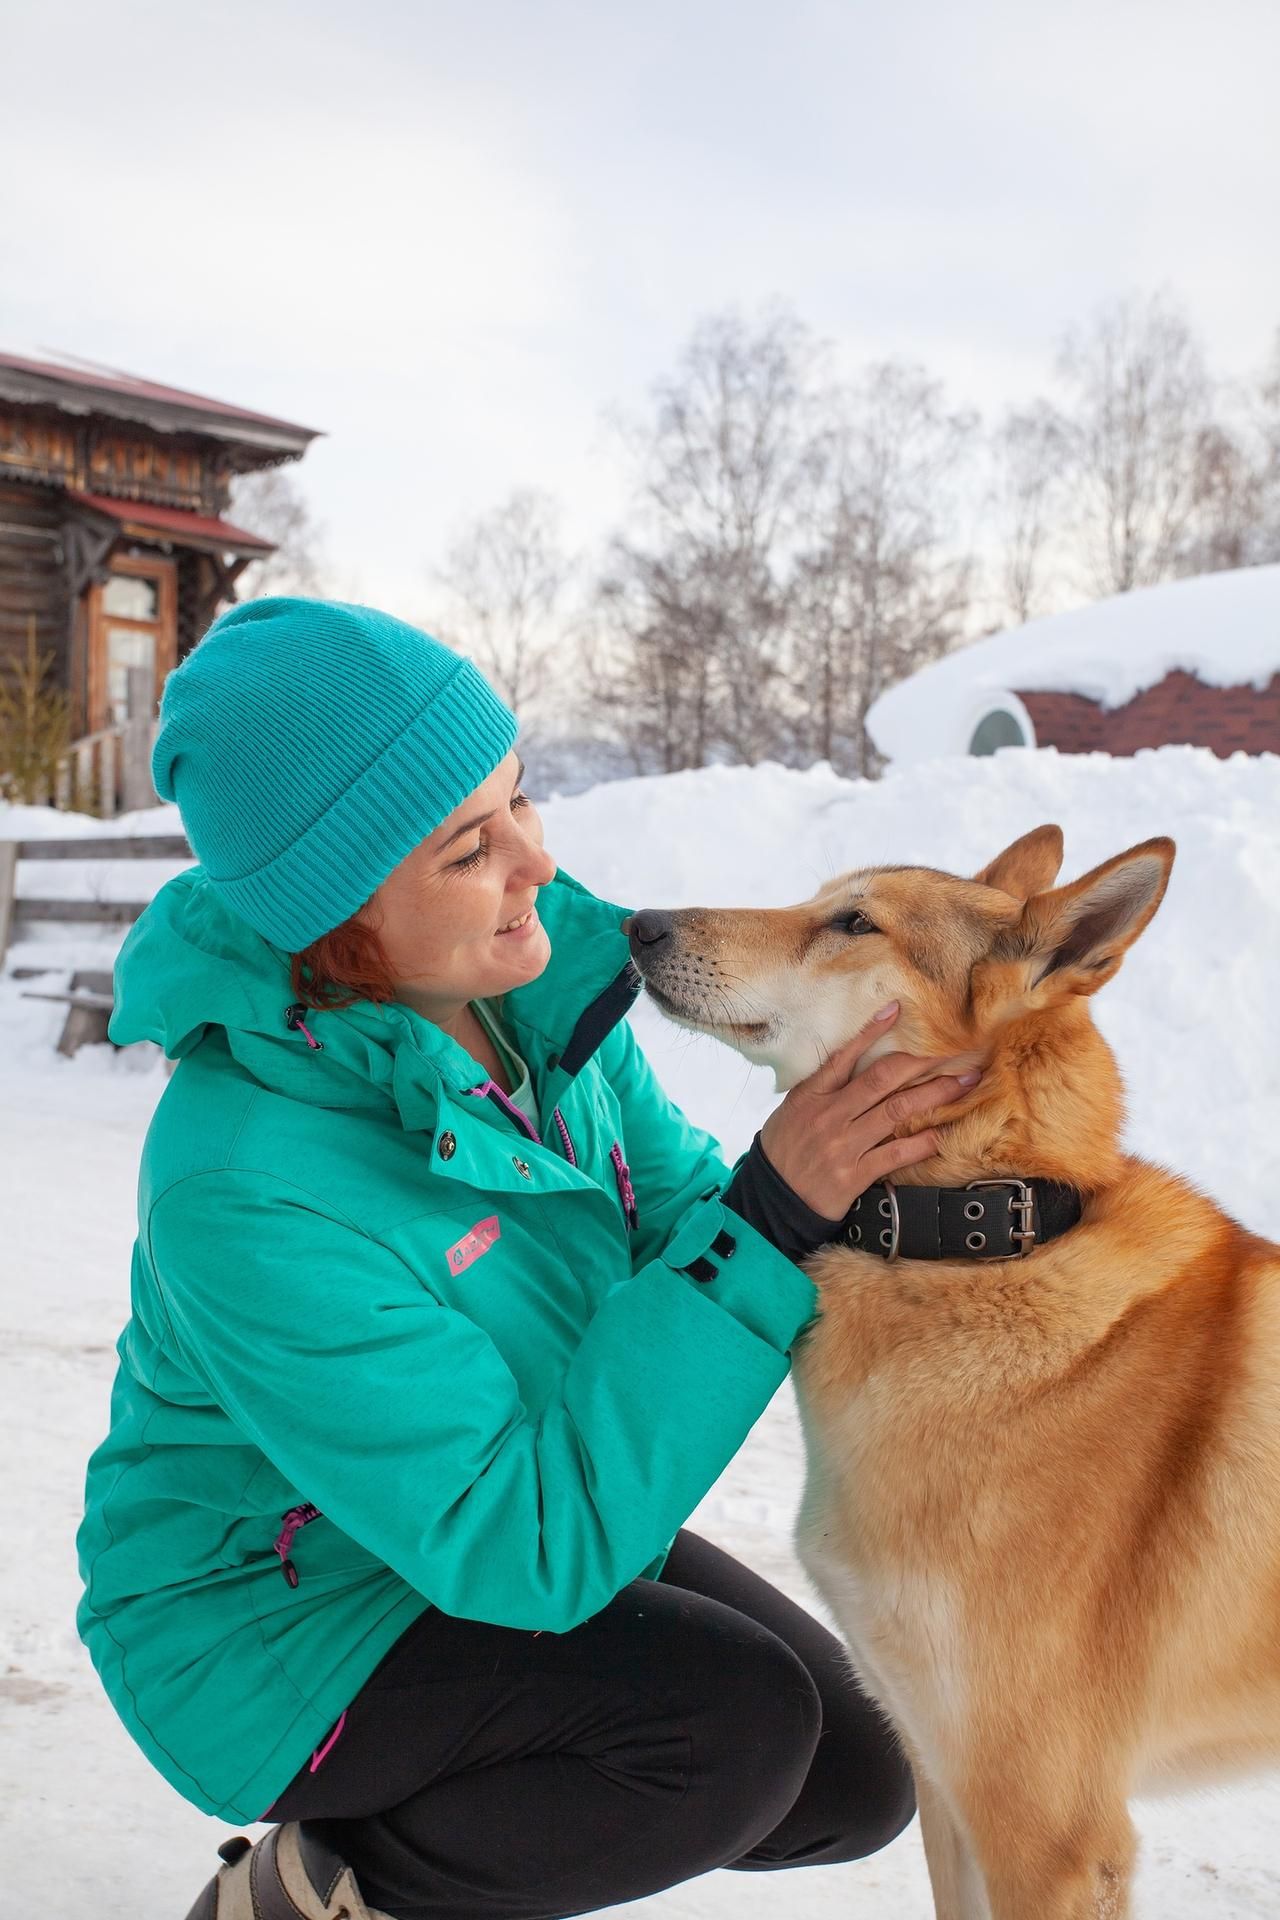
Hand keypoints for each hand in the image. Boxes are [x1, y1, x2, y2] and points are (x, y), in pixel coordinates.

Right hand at [758, 1003, 979, 1219]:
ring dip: (933, 1096)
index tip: (897, 1011)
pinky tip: (940, 1134)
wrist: (773, 1199)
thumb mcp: (792, 1110)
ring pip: (896, 1112)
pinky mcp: (855, 1174)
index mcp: (812, 1095)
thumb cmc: (785, 1150)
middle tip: (952, 1054)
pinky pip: (895, 1154)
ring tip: (960, 1085)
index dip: (871, 1031)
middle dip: (921, 1064)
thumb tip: (853, 1061)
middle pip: (882, 1080)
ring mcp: (844, 1145)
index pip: (845, 1055)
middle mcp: (830, 1116)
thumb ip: (822, 1088)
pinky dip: (921, 1143)